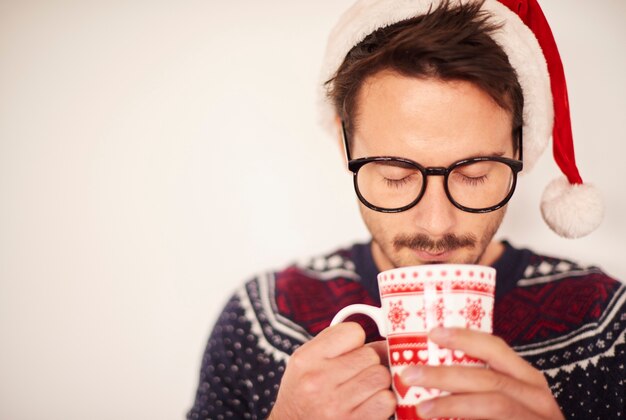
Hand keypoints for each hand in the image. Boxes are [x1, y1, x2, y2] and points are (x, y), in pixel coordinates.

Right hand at [268, 322, 395, 419]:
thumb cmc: (302, 392)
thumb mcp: (305, 361)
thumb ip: (334, 343)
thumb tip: (380, 338)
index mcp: (306, 358)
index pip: (353, 332)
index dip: (357, 341)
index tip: (352, 351)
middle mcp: (318, 380)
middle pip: (371, 355)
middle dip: (369, 362)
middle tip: (358, 373)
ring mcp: (336, 405)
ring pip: (381, 376)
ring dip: (378, 382)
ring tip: (363, 388)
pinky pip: (386, 401)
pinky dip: (383, 401)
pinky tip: (369, 403)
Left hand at [401, 327, 563, 419]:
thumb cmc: (516, 419)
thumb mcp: (509, 398)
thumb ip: (479, 385)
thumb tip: (429, 370)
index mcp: (528, 380)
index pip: (496, 349)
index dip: (466, 339)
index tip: (434, 333)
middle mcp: (536, 398)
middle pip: (489, 380)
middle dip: (446, 375)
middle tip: (410, 375)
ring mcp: (535, 419)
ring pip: (493, 406)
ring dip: (452, 405)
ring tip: (421, 409)